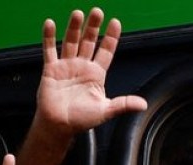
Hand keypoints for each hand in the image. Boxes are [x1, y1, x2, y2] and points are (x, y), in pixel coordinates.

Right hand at [34, 8, 147, 138]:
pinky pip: (50, 50)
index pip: (106, 51)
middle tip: (98, 11)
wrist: (59, 125)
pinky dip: (49, 38)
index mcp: (96, 74)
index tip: (115, 22)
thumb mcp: (106, 110)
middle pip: (89, 42)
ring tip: (78, 13)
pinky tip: (51, 24)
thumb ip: (123, 104)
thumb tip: (143, 104)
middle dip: (94, 27)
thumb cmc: (82, 119)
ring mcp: (66, 66)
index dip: (111, 38)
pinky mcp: (51, 69)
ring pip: (71, 42)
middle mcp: (82, 66)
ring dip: (74, 28)